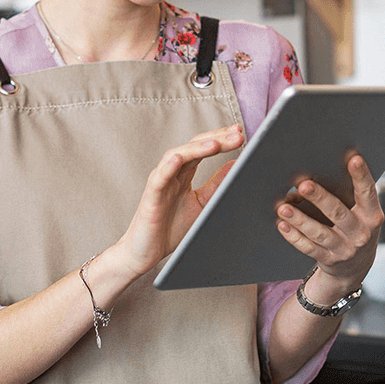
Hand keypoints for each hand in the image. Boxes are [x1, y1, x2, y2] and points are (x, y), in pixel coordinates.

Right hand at [115, 123, 243, 276]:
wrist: (145, 251)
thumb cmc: (169, 228)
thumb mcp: (202, 204)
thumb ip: (216, 185)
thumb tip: (235, 166)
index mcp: (183, 174)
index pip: (202, 149)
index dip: (220, 139)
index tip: (239, 132)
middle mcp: (171, 173)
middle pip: (192, 147)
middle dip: (215, 138)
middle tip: (237, 133)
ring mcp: (160, 181)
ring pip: (176, 156)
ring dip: (196, 148)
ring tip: (216, 143)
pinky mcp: (151, 195)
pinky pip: (159, 177)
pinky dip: (168, 166)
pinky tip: (178, 157)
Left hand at [276, 153, 381, 287]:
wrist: (356, 267)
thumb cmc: (355, 227)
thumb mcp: (361, 213)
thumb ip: (346, 195)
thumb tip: (310, 177)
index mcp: (371, 216)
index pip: (368, 193)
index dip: (361, 176)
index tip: (354, 159)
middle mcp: (360, 233)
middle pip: (338, 213)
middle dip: (320, 198)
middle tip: (304, 185)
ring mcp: (344, 249)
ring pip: (319, 232)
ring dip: (300, 219)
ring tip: (283, 208)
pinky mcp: (329, 259)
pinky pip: (308, 248)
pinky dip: (294, 236)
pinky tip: (282, 225)